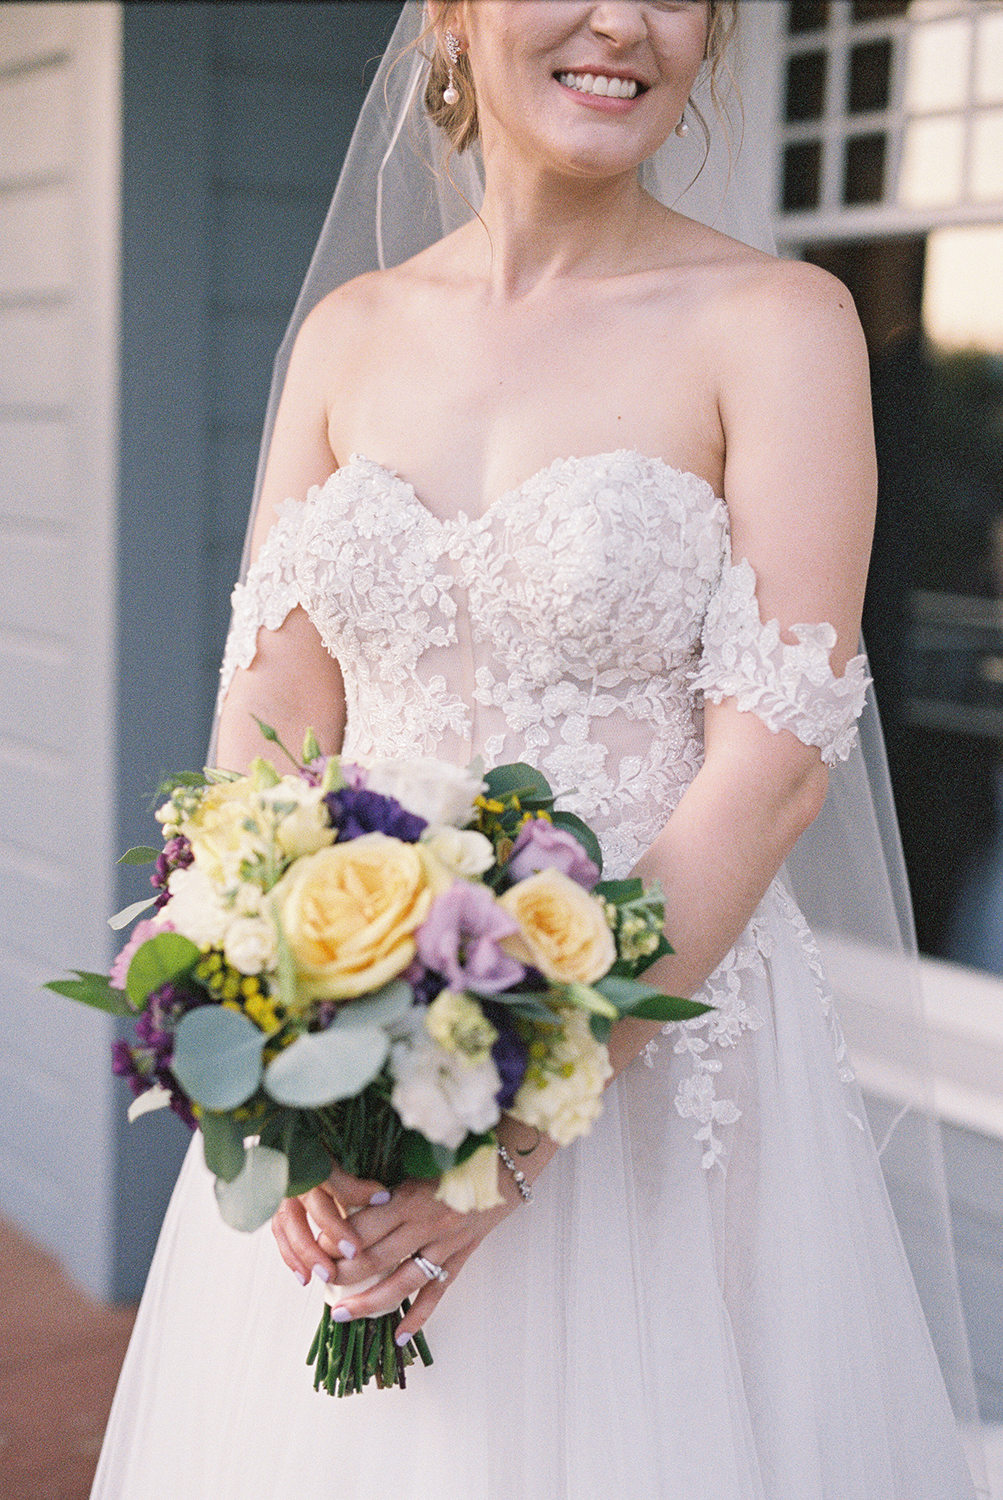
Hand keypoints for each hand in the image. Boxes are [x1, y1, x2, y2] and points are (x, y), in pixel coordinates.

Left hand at [272, 1164, 520, 1343]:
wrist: (509, 1161)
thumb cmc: (461, 1151)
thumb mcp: (420, 1157)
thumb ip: (389, 1178)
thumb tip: (347, 1194)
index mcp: (409, 1196)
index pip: (362, 1226)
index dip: (334, 1240)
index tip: (313, 1246)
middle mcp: (424, 1225)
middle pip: (373, 1258)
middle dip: (340, 1274)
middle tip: (317, 1282)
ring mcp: (444, 1245)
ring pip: (401, 1282)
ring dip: (369, 1302)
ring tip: (341, 1315)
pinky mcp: (461, 1257)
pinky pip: (437, 1292)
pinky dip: (419, 1317)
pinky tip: (398, 1337)